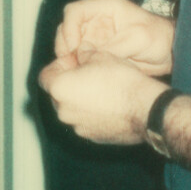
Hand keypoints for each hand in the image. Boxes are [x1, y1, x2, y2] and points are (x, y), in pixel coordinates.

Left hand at [38, 51, 165, 144]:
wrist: (145, 108)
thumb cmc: (121, 81)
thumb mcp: (100, 56)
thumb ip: (84, 53)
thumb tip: (82, 52)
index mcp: (59, 89)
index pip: (45, 76)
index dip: (58, 66)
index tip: (74, 61)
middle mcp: (63, 111)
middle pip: (58, 94)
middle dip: (70, 82)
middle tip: (88, 72)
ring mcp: (78, 127)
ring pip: (73, 109)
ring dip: (81, 99)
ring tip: (102, 88)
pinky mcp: (93, 137)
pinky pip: (87, 122)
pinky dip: (93, 114)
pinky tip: (111, 104)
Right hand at [52, 0, 175, 74]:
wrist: (168, 52)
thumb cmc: (158, 37)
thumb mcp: (138, 39)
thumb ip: (113, 47)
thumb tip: (90, 59)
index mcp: (104, 6)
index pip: (74, 11)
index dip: (68, 29)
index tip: (74, 48)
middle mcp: (95, 18)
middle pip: (66, 27)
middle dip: (64, 45)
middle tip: (69, 63)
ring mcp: (94, 34)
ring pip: (68, 42)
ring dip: (67, 56)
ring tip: (75, 70)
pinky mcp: (95, 49)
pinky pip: (77, 55)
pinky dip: (75, 64)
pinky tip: (80, 73)